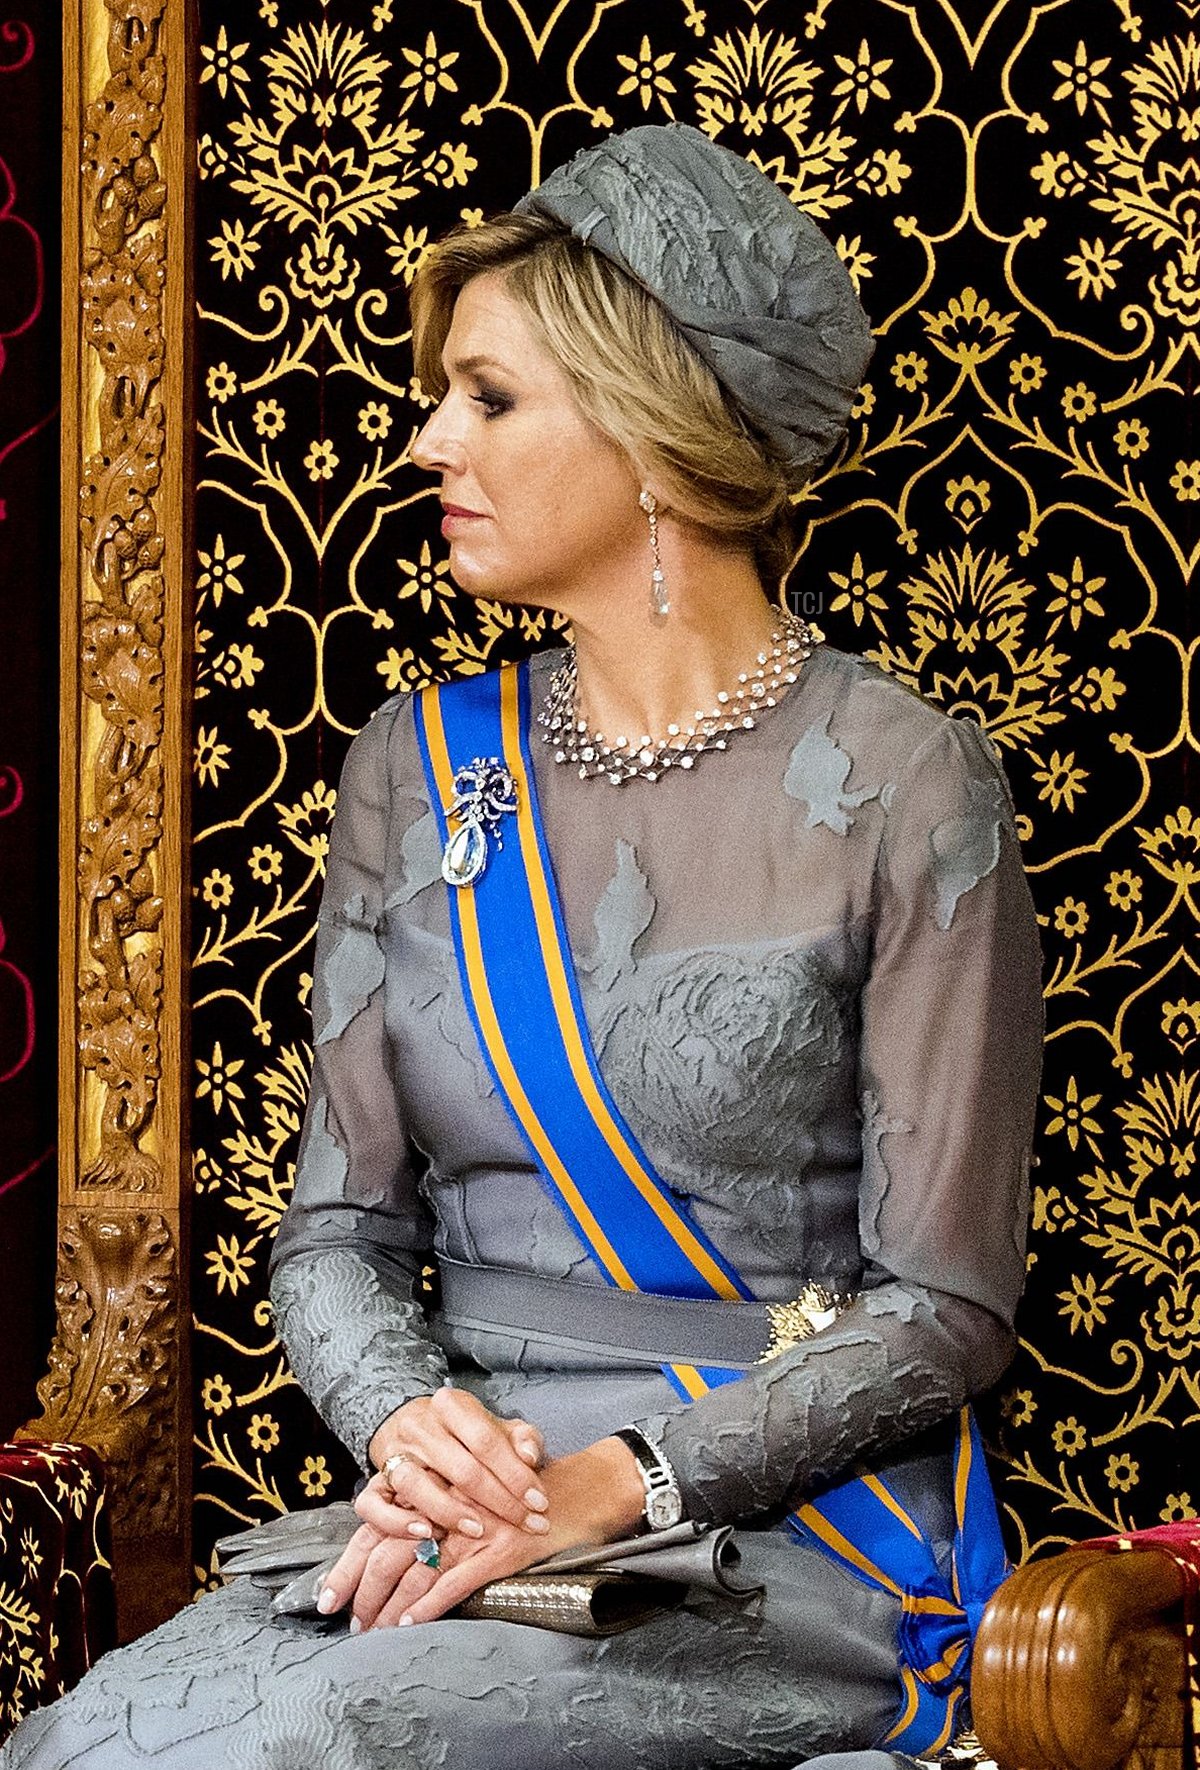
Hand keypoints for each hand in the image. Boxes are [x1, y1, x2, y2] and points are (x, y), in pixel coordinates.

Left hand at [321, 1435, 645, 1631]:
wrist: (579, 1490)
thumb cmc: (525, 1487)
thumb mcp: (477, 1481)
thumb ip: (439, 1499)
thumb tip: (400, 1533)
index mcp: (437, 1484)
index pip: (378, 1522)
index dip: (350, 1560)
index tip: (330, 1593)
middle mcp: (448, 1503)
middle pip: (387, 1550)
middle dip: (363, 1592)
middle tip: (350, 1620)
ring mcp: (473, 1528)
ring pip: (414, 1570)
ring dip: (389, 1607)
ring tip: (374, 1630)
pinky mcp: (498, 1552)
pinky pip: (453, 1583)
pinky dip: (428, 1606)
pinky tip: (410, 1624)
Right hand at [367, 1387, 549, 1539]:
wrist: (413, 1425)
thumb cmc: (466, 1435)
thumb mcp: (497, 1427)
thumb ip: (522, 1438)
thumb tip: (529, 1457)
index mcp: (453, 1406)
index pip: (487, 1440)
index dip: (516, 1475)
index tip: (539, 1502)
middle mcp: (421, 1427)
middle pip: (461, 1467)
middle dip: (499, 1501)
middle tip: (526, 1523)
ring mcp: (395, 1453)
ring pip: (417, 1485)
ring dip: (451, 1513)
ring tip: (479, 1529)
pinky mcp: (376, 1480)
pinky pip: (375, 1505)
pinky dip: (397, 1522)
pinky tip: (425, 1534)